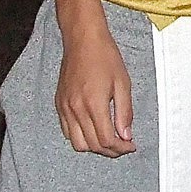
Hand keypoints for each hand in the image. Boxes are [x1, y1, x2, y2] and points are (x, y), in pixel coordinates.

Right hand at [55, 31, 135, 156]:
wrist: (83, 40)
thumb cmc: (105, 57)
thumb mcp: (123, 83)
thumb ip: (124, 112)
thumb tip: (126, 136)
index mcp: (94, 104)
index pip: (106, 140)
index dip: (121, 148)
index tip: (131, 146)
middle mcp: (76, 109)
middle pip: (92, 145)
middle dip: (110, 151)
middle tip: (123, 145)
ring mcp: (65, 108)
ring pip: (77, 143)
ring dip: (94, 147)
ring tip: (109, 139)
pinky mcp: (59, 104)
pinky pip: (67, 131)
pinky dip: (80, 137)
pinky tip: (93, 129)